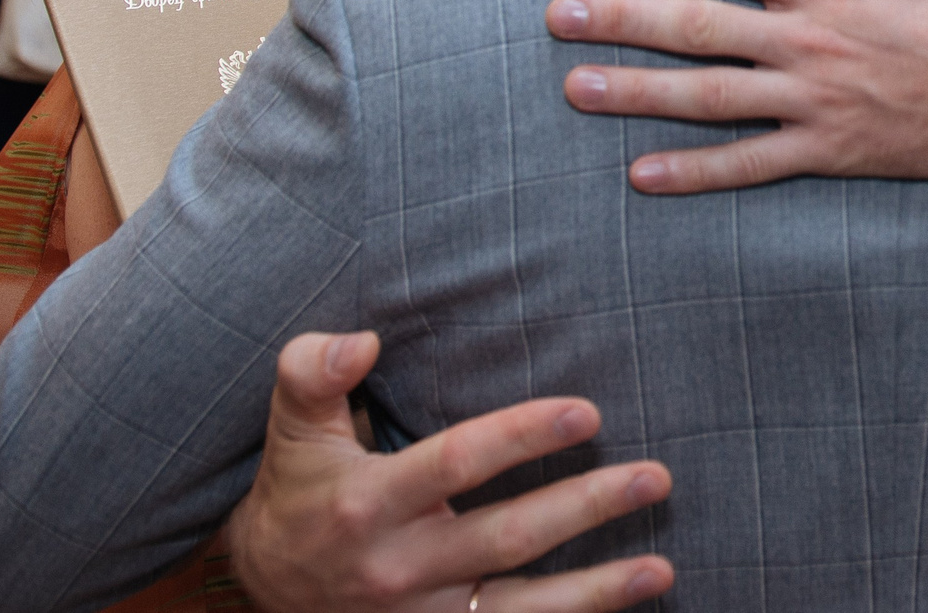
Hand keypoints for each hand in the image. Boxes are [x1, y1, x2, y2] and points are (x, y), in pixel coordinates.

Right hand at [226, 331, 672, 612]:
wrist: (265, 588)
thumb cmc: (298, 489)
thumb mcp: (292, 427)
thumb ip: (312, 372)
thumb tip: (363, 340)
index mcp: (368, 503)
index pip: (458, 463)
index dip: (523, 436)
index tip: (587, 413)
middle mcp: (398, 566)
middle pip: (507, 537)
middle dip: (586, 507)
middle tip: (654, 477)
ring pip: (519, 609)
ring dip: (596, 591)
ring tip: (662, 567)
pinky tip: (622, 608)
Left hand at [549, 0, 927, 192]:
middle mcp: (808, 40)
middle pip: (697, 27)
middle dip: (621, 19)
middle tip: (559, 16)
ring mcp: (815, 100)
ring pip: (708, 97)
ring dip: (637, 92)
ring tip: (576, 87)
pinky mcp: (830, 151)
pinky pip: (750, 165)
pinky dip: (695, 172)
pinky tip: (642, 173)